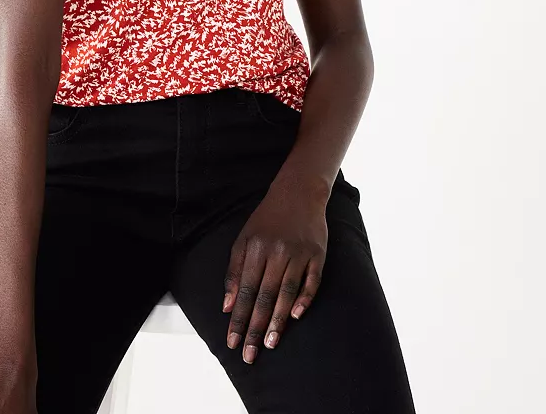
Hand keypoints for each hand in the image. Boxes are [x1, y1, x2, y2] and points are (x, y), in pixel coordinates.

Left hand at [222, 170, 329, 363]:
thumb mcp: (244, 238)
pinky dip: (304, 299)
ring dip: (278, 321)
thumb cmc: (267, 218)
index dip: (238, 318)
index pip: (245, 291)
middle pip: (265, 296)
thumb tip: (227, 305)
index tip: (232, 342)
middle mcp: (277, 251)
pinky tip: (295, 317)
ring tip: (270, 344)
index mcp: (256, 248)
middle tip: (249, 354)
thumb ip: (234, 271)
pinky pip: (312, 281)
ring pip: (287, 293)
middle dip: (255, 328)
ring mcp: (299, 253)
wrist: (298, 192)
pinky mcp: (318, 254)